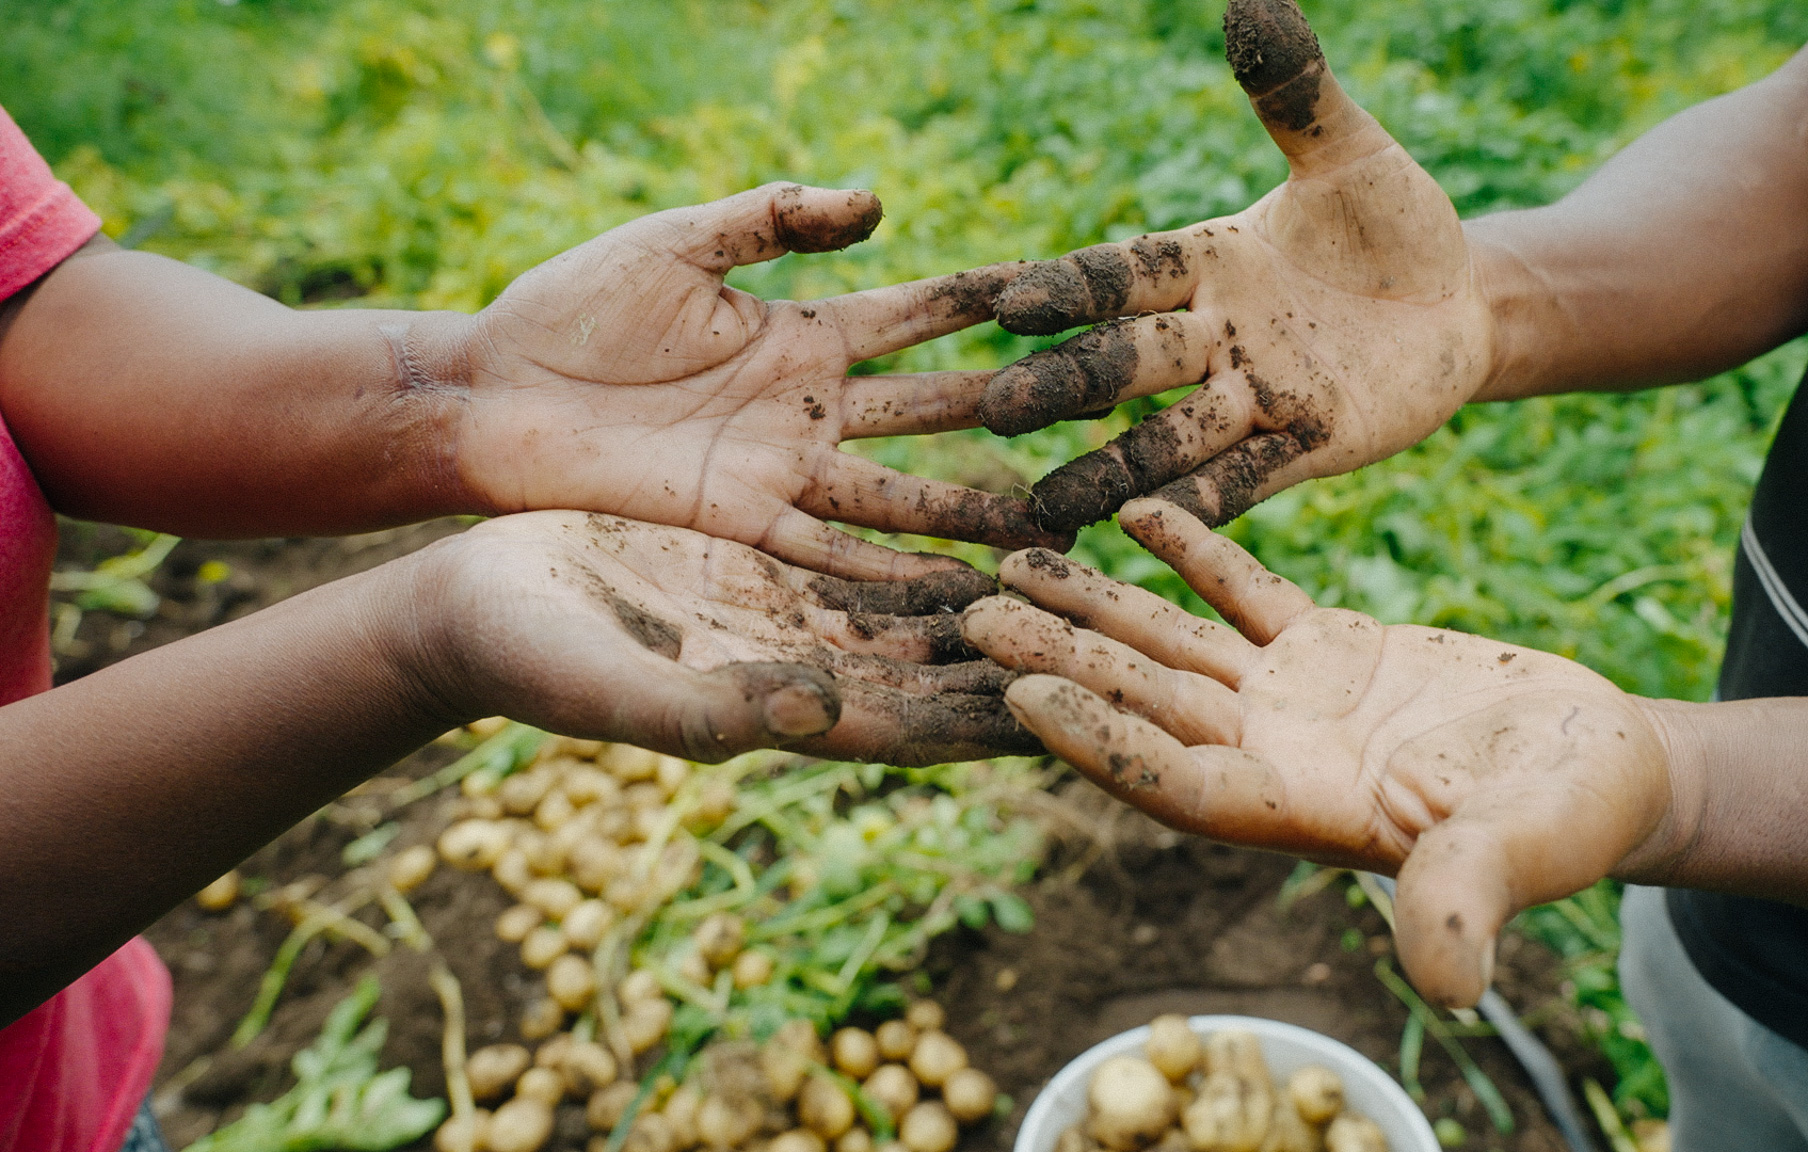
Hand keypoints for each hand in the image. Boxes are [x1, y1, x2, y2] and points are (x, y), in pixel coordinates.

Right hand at [405, 511, 1037, 765]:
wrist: (481, 596)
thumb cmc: (535, 661)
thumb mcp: (620, 688)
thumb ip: (717, 706)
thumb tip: (819, 707)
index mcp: (790, 710)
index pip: (926, 728)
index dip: (1006, 722)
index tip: (1095, 710)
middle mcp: (816, 661)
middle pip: (953, 666)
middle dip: (1035, 652)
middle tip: (1135, 630)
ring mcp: (803, 603)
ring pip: (932, 593)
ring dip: (1006, 581)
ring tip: (1098, 553)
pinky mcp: (781, 544)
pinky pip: (882, 529)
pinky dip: (943, 519)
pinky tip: (1005, 489)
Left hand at [446, 182, 1068, 579]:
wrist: (489, 398)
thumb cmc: (569, 307)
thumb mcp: (675, 243)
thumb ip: (773, 220)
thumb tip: (878, 201)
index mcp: (801, 333)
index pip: (920, 318)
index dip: (991, 309)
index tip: (1072, 298)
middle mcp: (810, 408)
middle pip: (936, 415)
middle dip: (1016, 424)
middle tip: (1100, 431)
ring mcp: (783, 471)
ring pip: (906, 496)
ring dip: (978, 515)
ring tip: (1055, 530)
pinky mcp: (743, 526)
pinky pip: (837, 553)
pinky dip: (899, 574)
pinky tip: (963, 590)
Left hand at [960, 500, 1672, 1005]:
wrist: (1604, 762)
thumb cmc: (1574, 816)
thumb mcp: (1525, 850)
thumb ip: (1469, 897)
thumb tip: (1444, 981)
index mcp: (1301, 813)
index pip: (1175, 782)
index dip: (1100, 742)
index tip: (1019, 695)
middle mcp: (1276, 758)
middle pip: (1147, 707)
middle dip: (1061, 659)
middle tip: (970, 611)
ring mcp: (1295, 701)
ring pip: (1175, 647)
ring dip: (1099, 606)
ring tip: (1016, 556)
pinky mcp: (1330, 649)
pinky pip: (1243, 593)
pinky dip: (1193, 552)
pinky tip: (1132, 512)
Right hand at [976, 0, 1492, 530]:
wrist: (1466, 303)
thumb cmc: (1394, 223)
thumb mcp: (1352, 155)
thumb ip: (1297, 95)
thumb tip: (1252, 4)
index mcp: (1203, 262)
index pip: (1118, 277)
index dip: (1065, 291)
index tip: (1003, 303)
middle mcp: (1212, 336)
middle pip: (1124, 361)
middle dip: (1065, 385)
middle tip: (998, 411)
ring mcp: (1254, 398)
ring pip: (1165, 437)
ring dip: (1108, 469)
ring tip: (1049, 507)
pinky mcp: (1304, 448)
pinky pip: (1243, 481)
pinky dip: (1199, 505)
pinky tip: (1150, 530)